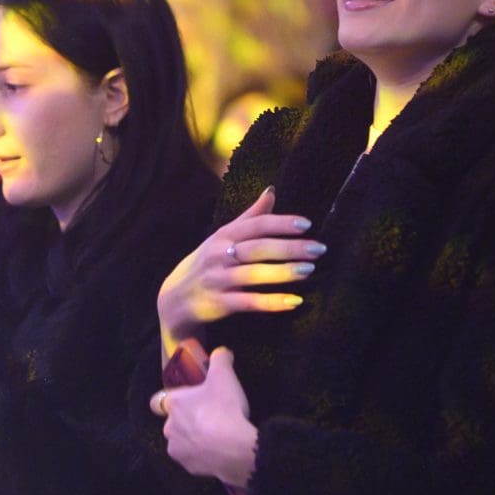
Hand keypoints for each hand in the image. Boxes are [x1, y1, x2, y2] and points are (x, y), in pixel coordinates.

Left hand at [153, 347, 258, 488]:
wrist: (233, 448)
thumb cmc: (224, 408)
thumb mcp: (225, 375)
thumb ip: (220, 359)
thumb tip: (221, 352)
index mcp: (173, 403)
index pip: (158, 400)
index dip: (171, 399)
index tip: (188, 399)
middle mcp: (169, 427)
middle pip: (173, 421)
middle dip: (188, 419)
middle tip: (211, 414)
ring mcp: (177, 449)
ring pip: (182, 441)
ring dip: (194, 438)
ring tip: (217, 435)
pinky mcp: (188, 468)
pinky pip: (194, 458)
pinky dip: (203, 455)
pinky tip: (219, 450)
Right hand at [157, 187, 321, 353]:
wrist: (175, 299)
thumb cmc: (209, 262)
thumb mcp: (224, 237)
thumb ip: (250, 217)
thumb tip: (272, 190)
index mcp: (224, 235)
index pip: (256, 225)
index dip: (281, 223)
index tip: (307, 224)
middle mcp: (220, 255)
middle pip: (258, 248)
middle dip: (289, 248)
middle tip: (318, 249)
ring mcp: (219, 280)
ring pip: (254, 275)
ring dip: (283, 273)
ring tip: (310, 270)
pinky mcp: (219, 303)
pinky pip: (249, 302)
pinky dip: (272, 302)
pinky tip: (295, 301)